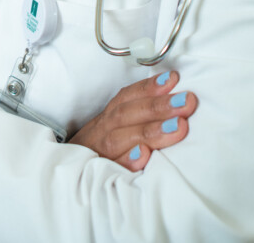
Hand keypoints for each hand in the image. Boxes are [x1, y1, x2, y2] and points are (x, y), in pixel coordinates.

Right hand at [69, 70, 196, 170]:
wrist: (67, 173)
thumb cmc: (103, 147)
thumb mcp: (117, 126)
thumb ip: (139, 113)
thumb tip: (174, 95)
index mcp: (110, 116)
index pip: (127, 97)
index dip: (149, 87)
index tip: (173, 79)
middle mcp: (103, 130)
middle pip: (127, 114)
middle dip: (158, 107)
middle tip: (187, 102)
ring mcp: (99, 152)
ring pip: (121, 138)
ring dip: (150, 131)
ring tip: (177, 126)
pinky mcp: (98, 174)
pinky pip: (113, 168)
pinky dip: (128, 161)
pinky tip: (145, 156)